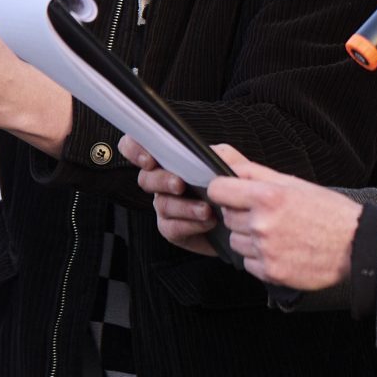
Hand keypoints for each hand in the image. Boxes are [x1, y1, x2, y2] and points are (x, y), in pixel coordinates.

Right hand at [124, 137, 222, 254]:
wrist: (243, 217)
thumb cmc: (232, 187)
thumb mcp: (230, 164)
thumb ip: (218, 154)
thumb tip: (205, 152)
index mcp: (169, 161)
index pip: (138, 148)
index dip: (134, 150)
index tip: (149, 160)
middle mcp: (161, 182)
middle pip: (145, 178)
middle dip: (161, 180)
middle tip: (180, 184)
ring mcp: (164, 206)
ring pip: (162, 204)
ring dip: (185, 206)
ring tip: (206, 209)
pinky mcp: (172, 229)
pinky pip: (172, 227)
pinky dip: (191, 224)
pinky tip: (208, 221)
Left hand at [153, 142, 360, 290]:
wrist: (356, 244)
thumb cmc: (327, 211)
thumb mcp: (292, 182)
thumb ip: (251, 170)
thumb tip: (219, 153)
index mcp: (268, 196)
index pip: (218, 190)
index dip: (224, 190)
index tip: (232, 194)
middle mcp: (263, 224)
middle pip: (228, 217)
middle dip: (243, 214)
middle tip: (270, 215)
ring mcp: (266, 250)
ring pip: (236, 242)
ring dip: (250, 238)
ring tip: (278, 233)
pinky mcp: (271, 272)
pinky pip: (248, 263)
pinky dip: (260, 258)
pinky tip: (281, 250)